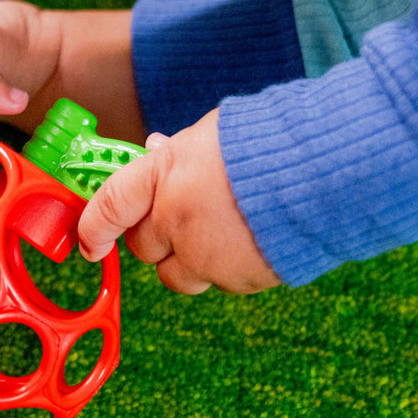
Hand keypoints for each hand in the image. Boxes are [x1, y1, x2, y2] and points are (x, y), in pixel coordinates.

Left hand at [76, 109, 280, 294]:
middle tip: (180, 219)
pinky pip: (218, 283)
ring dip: (186, 261)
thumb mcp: (210, 134)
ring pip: (176, 276)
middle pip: (143, 248)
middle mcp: (177, 219)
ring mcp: (206, 255)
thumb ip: (176, 153)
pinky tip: (250, 242)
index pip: (109, 206)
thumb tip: (154, 152)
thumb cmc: (271, 142)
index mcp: (164, 174)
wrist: (327, 172)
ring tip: (218, 234)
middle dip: (155, 238)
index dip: (93, 229)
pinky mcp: (238, 279)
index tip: (90, 244)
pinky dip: (225, 269)